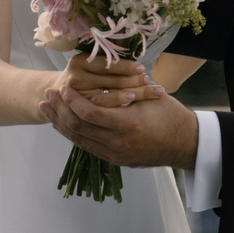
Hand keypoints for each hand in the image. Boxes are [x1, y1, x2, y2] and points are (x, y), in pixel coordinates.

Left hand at [38, 82, 199, 170]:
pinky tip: (64, 124)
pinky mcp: (115, 160)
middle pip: (79, 127)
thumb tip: (102, 72)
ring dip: (60, 123)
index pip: (89, 113)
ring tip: (47, 109)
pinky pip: (87, 147)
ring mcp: (115, 155)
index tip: (63, 87)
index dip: (72, 100)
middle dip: (60, 111)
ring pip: (79, 140)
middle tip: (47, 96)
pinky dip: (73, 134)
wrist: (185, 145)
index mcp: (127, 124)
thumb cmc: (171, 115)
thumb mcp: (150, 97)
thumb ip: (124, 89)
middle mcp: (117, 143)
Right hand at [62, 52, 161, 107]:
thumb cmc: (83, 76)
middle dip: (136, 83)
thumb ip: (107, 61)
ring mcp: (78, 98)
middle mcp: (77, 79)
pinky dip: (124, 107)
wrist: (59, 96)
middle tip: (156, 86)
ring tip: (152, 94)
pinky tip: (138, 106)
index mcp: (80, 61)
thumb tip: (138, 65)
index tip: (143, 69)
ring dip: (135, 95)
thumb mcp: (89, 64)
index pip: (107, 63)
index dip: (126, 67)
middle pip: (112, 81)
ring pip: (112, 98)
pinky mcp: (82, 113)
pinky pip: (107, 111)